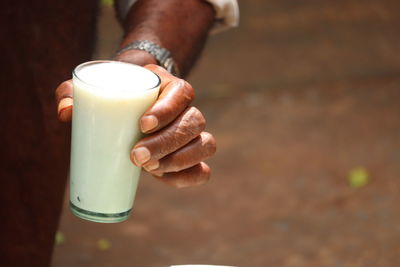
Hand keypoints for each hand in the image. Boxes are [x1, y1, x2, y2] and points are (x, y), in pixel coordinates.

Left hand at [55, 64, 215, 187]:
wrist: (131, 104)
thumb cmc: (114, 95)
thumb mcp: (94, 87)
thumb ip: (72, 92)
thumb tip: (66, 113)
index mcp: (170, 86)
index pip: (182, 93)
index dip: (168, 110)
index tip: (142, 125)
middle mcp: (187, 108)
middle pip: (194, 122)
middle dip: (167, 143)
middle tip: (136, 156)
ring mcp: (193, 134)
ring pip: (205, 144)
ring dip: (180, 160)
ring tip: (149, 169)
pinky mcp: (190, 156)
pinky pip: (203, 169)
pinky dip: (189, 177)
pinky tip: (164, 178)